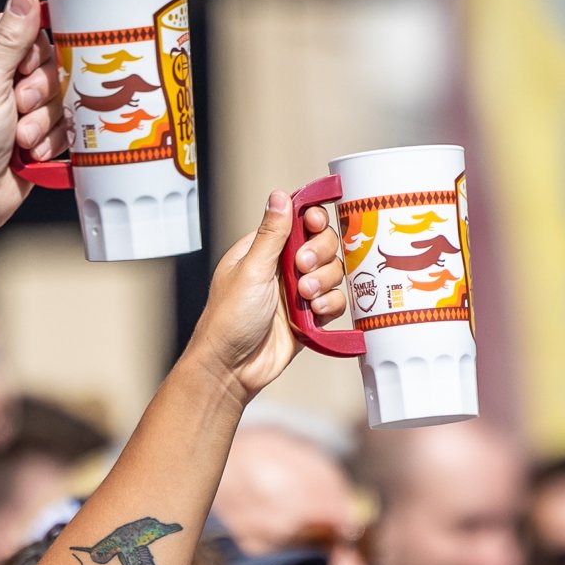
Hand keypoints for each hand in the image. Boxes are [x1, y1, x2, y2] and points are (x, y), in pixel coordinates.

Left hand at [0, 0, 66, 263]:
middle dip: (41, 92)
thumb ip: (9, 39)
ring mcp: (17, 108)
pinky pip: (63, 127)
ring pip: (59, 99)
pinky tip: (28, 152)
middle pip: (48, 66)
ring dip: (44, 122)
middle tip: (21, 106)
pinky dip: (50, 142)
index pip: (23, 30)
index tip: (30, 67)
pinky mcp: (35, 134)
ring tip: (20, 137)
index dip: (36, 49)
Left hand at [186, 192, 345, 402]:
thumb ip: (272, 234)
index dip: (312, 220)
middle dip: (319, 256)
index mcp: (264, 249)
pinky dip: (330, 306)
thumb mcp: (251, 270)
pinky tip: (313, 314)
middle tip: (301, 270)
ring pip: (333, 273)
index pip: (298, 221)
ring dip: (324, 283)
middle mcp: (283, 267)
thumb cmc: (229, 319)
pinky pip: (335, 301)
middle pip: (323, 244)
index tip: (315, 224)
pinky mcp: (310, 316)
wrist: (232, 368)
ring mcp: (298, 292)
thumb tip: (279, 196)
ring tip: (304, 298)